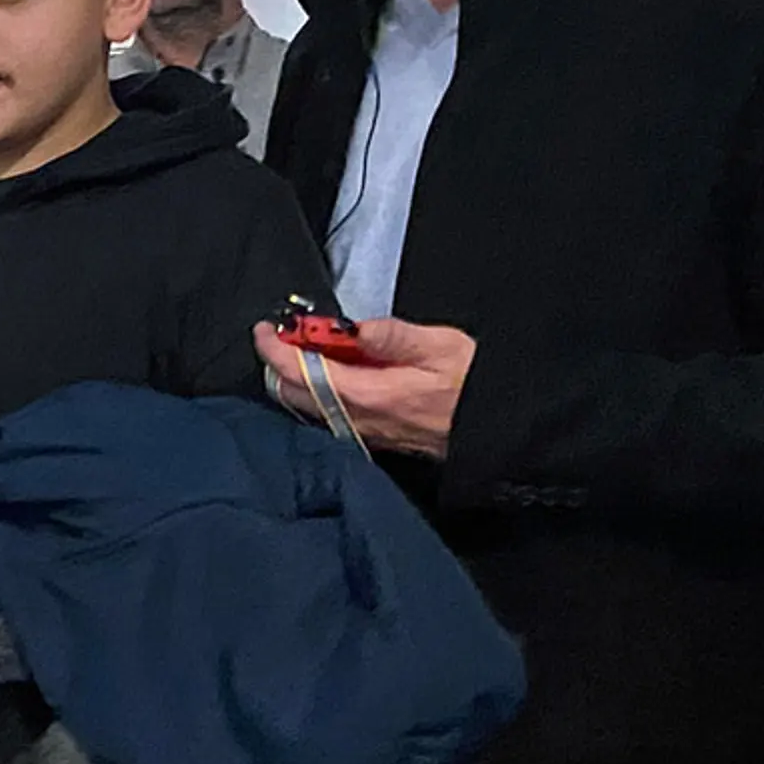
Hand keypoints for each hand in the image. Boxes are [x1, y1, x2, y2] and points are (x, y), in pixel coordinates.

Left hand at [257, 314, 474, 457]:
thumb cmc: (476, 388)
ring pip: (307, 406)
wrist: (497, 432)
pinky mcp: (373, 436)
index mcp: (370, 394)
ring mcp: (363, 431)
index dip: (275, 350)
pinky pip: (327, 415)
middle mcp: (358, 419)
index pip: (302, 374)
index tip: (266, 329)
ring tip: (305, 348)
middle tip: (281, 334)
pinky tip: (331, 372)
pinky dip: (316, 391)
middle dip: (278, 363)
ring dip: (296, 377)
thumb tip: (355, 328)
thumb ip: (394, 336)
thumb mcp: (443, 347)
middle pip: (294, 394)